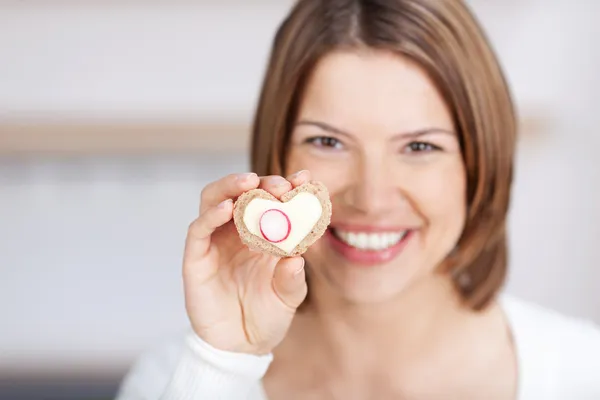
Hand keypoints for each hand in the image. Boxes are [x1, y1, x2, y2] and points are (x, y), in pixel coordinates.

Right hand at [182, 170, 310, 354]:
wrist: (241, 346)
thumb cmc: (268, 315)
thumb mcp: (289, 297)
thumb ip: (293, 278)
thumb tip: (297, 258)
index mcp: (263, 233)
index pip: (272, 200)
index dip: (287, 186)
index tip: (305, 178)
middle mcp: (237, 231)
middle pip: (241, 192)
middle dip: (261, 182)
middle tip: (279, 184)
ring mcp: (215, 241)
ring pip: (214, 200)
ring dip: (230, 186)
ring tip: (249, 182)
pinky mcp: (196, 258)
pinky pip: (198, 229)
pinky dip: (210, 215)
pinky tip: (226, 209)